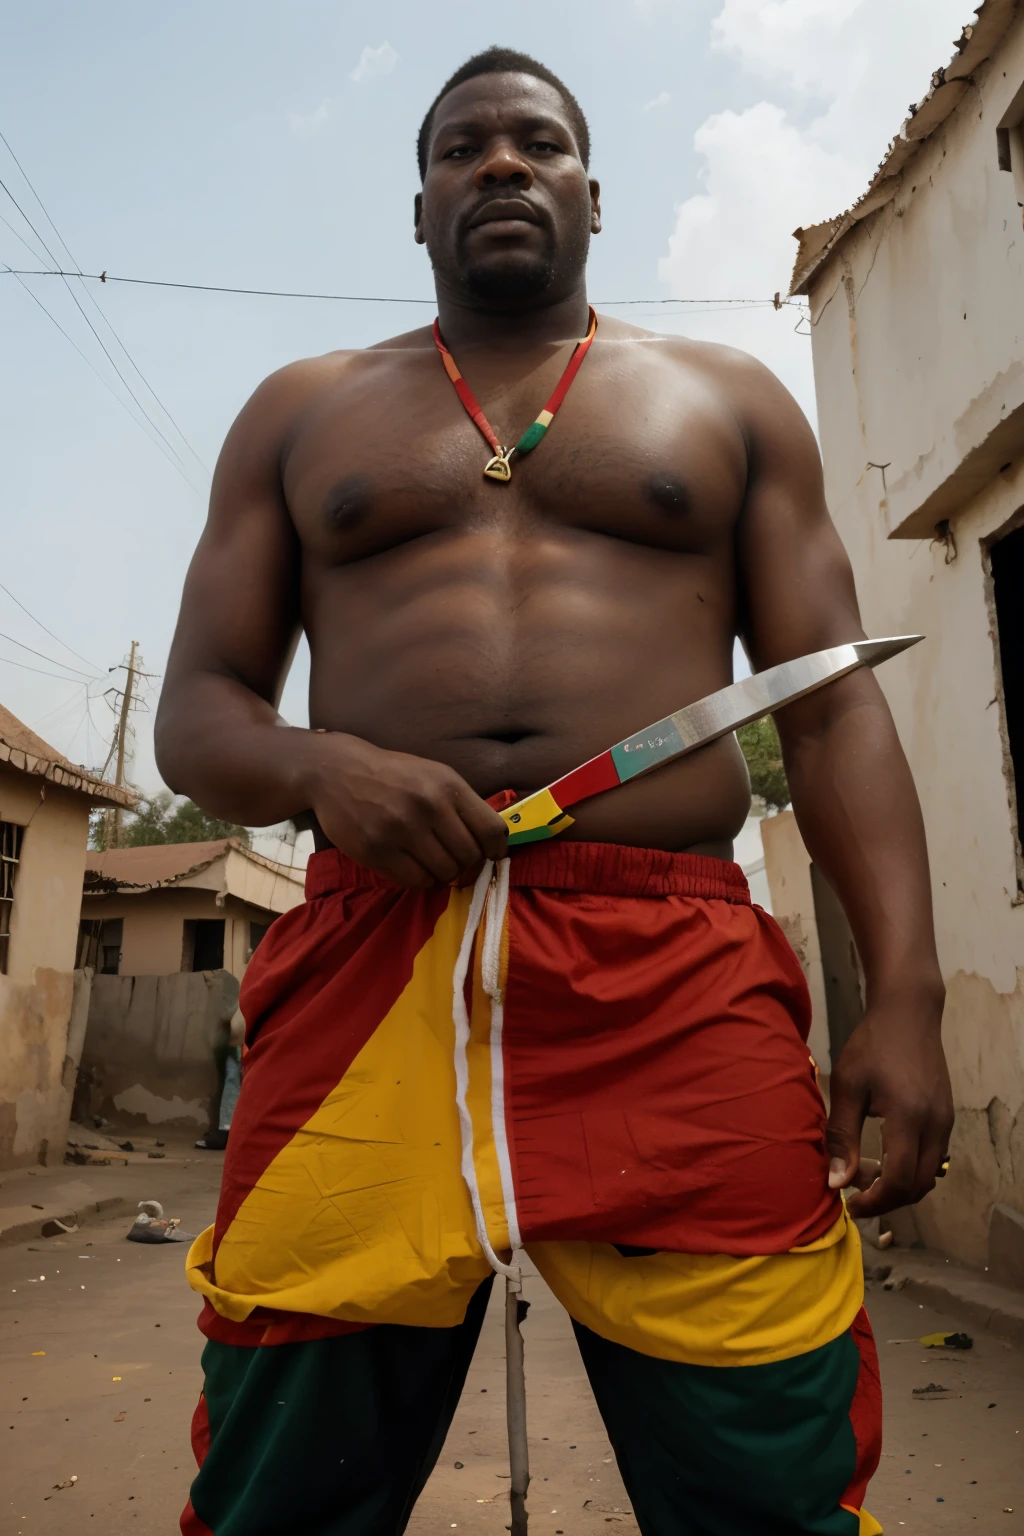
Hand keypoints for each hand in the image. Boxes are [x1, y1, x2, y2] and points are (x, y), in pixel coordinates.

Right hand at [304, 732, 507, 887]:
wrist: (336, 771)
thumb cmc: (392, 775)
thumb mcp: (434, 775)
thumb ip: (462, 804)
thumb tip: (493, 842)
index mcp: (447, 786)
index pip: (491, 830)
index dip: (496, 850)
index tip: (490, 855)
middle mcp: (427, 807)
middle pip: (469, 857)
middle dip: (465, 863)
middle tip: (452, 857)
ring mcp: (400, 831)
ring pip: (445, 873)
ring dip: (443, 873)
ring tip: (430, 861)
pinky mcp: (376, 851)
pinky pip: (416, 881)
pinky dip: (421, 879)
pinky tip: (413, 866)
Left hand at [825, 993, 951, 1218]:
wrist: (908, 1013)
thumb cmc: (872, 1045)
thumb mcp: (848, 1086)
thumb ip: (842, 1136)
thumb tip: (836, 1181)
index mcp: (909, 1118)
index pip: (899, 1181)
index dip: (875, 1201)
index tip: (850, 1205)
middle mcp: (935, 1125)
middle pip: (918, 1186)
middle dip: (887, 1200)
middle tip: (855, 1196)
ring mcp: (945, 1121)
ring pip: (929, 1175)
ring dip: (900, 1187)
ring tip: (867, 1176)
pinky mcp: (946, 1117)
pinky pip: (933, 1158)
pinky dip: (911, 1170)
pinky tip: (885, 1157)